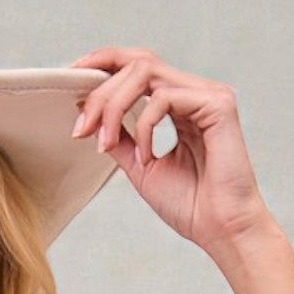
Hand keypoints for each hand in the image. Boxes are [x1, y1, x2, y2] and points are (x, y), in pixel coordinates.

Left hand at [68, 47, 275, 254]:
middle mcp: (194, 92)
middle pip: (136, 62)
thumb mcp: (141, 166)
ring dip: (113, 104)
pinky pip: (164, 99)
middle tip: (80, 127)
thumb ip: (119, 138)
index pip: (137, 66)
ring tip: (102, 142)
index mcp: (179, 103)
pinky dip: (144, 127)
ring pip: (146, 72)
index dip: (103, 64)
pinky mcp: (218, 104)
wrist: (222, 231)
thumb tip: (86, 113)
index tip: (71, 81)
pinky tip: (146, 156)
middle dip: (100, 90)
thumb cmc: (191, 206)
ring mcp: (207, 94)